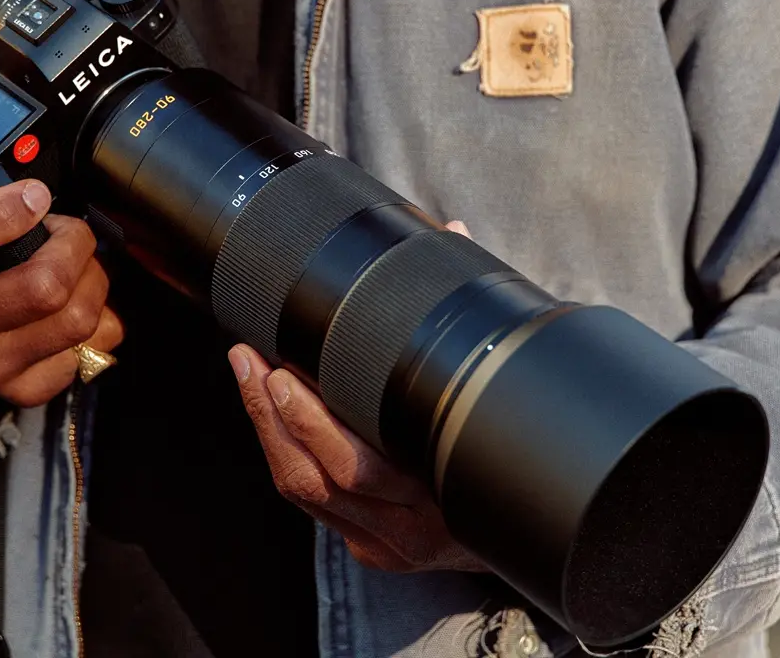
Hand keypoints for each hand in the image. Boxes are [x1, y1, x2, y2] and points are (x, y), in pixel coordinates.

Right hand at [0, 54, 122, 406]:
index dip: (3, 218)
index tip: (37, 193)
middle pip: (38, 290)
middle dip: (73, 246)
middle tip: (70, 226)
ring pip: (72, 323)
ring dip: (93, 282)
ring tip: (78, 260)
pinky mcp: (14, 390)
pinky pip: (82, 360)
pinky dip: (97, 326)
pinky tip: (78, 300)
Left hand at [231, 222, 486, 573]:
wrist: (531, 530)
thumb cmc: (504, 444)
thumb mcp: (496, 384)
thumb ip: (474, 313)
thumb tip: (449, 233)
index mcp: (448, 491)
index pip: (365, 464)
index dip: (317, 420)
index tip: (288, 366)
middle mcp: (415, 528)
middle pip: (325, 475)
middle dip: (279, 415)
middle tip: (253, 359)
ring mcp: (386, 543)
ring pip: (306, 490)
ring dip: (267, 428)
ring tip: (248, 370)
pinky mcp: (367, 547)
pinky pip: (308, 500)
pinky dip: (280, 449)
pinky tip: (265, 408)